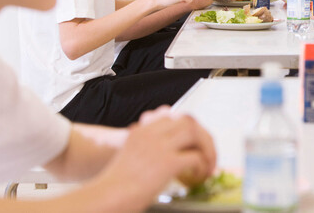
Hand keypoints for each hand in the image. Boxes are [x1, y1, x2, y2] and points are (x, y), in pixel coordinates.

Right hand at [100, 110, 215, 204]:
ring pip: (196, 133)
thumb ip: (147, 148)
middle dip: (203, 137)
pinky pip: (196, 157)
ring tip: (207, 165)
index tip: (194, 142)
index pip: (174, 117)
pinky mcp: (167, 163)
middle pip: (189, 121)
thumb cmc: (114, 186)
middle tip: (207, 154)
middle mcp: (151, 135)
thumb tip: (169, 153)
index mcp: (141, 132)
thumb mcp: (129, 157)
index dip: (189, 129)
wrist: (106, 198)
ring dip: (206, 149)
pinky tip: (199, 176)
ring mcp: (159, 147)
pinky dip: (202, 166)